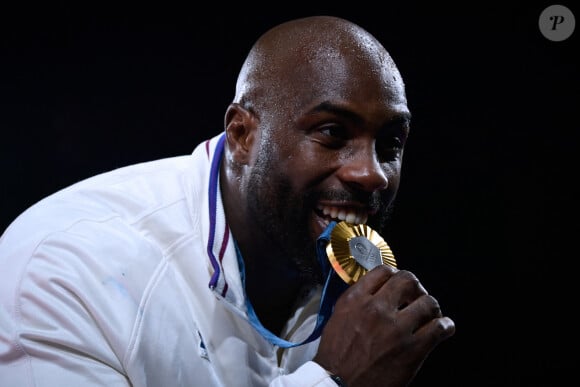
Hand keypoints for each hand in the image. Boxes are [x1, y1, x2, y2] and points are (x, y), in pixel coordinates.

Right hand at [314, 265, 454, 386]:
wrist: (337, 385)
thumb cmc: (335, 358)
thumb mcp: (337, 319)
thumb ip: (356, 303)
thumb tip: (373, 294)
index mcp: (355, 300)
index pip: (384, 271)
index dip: (395, 276)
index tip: (399, 284)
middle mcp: (376, 308)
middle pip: (408, 280)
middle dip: (416, 288)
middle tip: (416, 298)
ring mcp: (395, 328)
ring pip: (428, 302)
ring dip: (432, 308)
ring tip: (431, 316)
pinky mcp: (411, 349)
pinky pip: (439, 328)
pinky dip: (445, 326)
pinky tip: (443, 329)